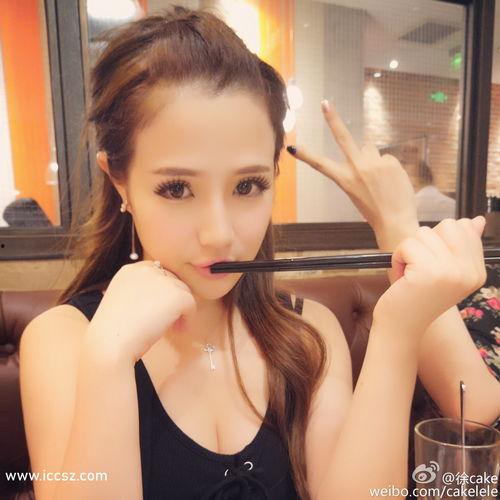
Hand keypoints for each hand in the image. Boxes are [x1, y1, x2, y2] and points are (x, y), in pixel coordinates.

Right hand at [87, 260, 196, 362]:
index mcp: (130, 270)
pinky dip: (188, 319)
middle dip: (172, 300)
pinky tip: (177, 331)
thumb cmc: (113, 332)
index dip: (162, 291)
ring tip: (171, 327)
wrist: (110, 344)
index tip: (159, 308)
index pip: (156, 272)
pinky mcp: (176, 295)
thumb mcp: (122, 302)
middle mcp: (146, 270)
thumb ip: (140, 293)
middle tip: (165, 321)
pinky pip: (191, 305)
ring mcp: (162, 281)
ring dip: (180, 309)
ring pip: (183, 292)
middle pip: (172, 281)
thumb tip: (162, 299)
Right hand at [286, 100, 417, 233]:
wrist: (395, 221)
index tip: (292, 146)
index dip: (306, 155)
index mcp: (344, 180)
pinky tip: (391, 182)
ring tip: (380, 180)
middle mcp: (356, 168)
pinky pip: (387, 158)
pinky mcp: (390, 161)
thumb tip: (366, 151)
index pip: (321, 164)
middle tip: (325, 103)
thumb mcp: (357, 192)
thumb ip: (358, 170)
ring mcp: (374, 164)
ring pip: (370, 150)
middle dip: (333, 119)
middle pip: (344, 138)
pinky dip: (389, 167)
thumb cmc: (375, 210)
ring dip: (374, 159)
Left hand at [373, 217, 486, 334]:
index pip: (464, 227)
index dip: (438, 241)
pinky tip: (402, 278)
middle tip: (419, 268)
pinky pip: (407, 244)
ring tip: (410, 274)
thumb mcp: (443, 270)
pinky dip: (397, 258)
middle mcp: (470, 272)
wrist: (400, 327)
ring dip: (408, 251)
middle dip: (424, 242)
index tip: (433, 266)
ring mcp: (452, 272)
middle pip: (446, 225)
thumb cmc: (416, 295)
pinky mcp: (429, 272)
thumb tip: (476, 220)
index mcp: (477, 271)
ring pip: (424, 233)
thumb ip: (460, 245)